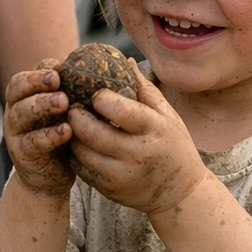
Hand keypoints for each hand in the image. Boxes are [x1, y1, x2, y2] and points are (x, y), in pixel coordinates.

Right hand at [3, 59, 74, 200]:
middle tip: (57, 80)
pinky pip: (33, 142)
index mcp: (25, 97)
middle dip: (36, 82)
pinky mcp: (23, 154)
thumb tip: (118, 65)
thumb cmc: (63, 136)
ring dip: (41, 105)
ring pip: (21, 114)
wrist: (50, 178)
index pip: (26, 76)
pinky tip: (66, 131)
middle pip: (16, 90)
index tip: (61, 66)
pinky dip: (49, 135)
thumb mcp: (68, 112)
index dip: (40, 70)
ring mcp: (16, 133)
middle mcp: (16, 111)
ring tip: (63, 102)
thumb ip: (77, 91)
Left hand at [69, 65, 206, 216]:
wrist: (180, 192)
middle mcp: (137, 153)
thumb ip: (144, 89)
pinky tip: (78, 144)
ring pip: (81, 152)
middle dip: (75, 115)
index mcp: (153, 129)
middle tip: (70, 105)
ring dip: (71, 135)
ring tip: (71, 124)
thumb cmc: (174, 146)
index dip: (100, 98)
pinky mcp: (110, 190)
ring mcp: (122, 174)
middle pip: (92, 131)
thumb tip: (125, 59)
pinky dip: (75, 155)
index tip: (95, 94)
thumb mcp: (168, 115)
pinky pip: (82, 170)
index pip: (119, 109)